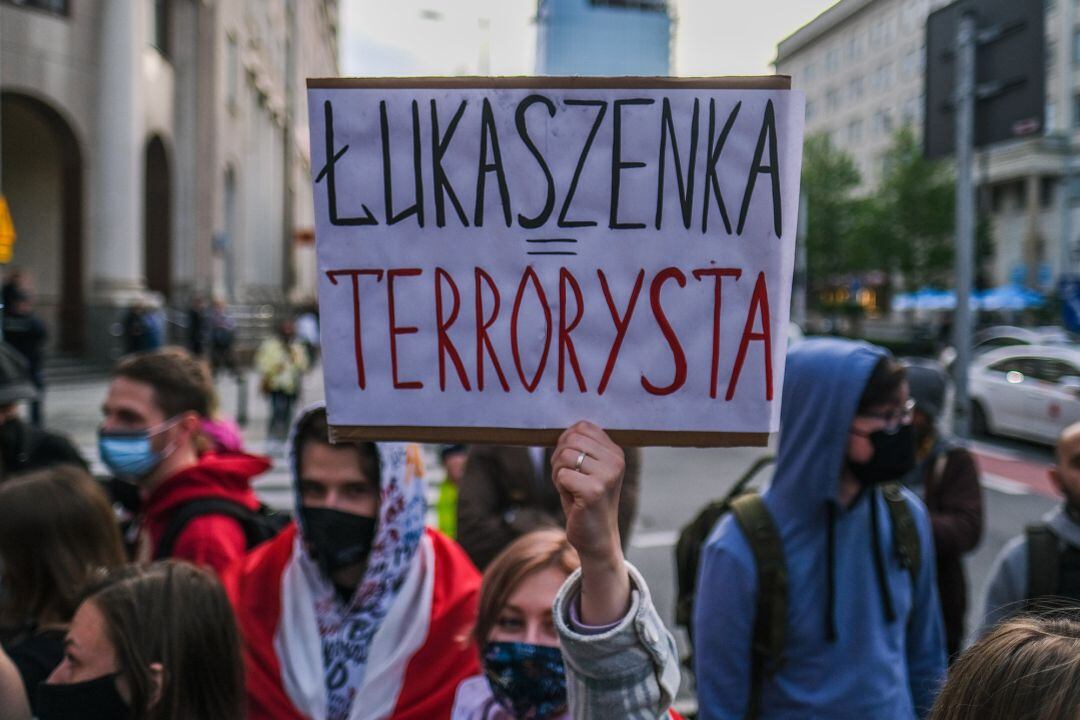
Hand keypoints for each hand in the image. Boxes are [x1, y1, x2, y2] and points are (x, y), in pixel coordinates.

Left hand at [551, 420, 624, 563]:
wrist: (597, 538)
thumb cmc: (586, 502)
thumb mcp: (588, 469)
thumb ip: (581, 448)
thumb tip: (565, 431)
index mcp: (615, 452)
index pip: (582, 427)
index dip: (566, 442)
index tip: (572, 464)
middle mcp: (615, 461)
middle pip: (571, 439)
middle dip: (560, 458)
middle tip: (568, 479)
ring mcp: (607, 476)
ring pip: (564, 456)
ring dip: (558, 473)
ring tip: (570, 489)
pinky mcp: (594, 491)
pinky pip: (562, 475)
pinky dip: (559, 486)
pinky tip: (572, 499)